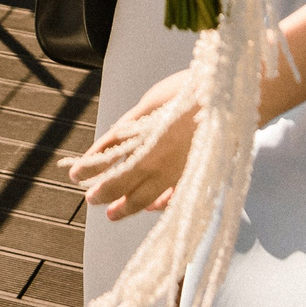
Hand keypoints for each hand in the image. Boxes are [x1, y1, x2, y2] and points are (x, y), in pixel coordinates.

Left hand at [67, 70, 196, 220]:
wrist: (229, 100)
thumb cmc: (189, 94)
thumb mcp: (150, 103)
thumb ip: (129, 126)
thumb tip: (111, 141)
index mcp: (143, 144)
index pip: (106, 160)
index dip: (89, 168)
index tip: (76, 174)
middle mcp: (157, 164)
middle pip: (123, 185)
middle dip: (105, 193)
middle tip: (91, 199)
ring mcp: (176, 173)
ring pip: (147, 198)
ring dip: (128, 206)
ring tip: (114, 212)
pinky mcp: (194, 176)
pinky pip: (173, 197)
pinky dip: (161, 204)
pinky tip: (154, 207)